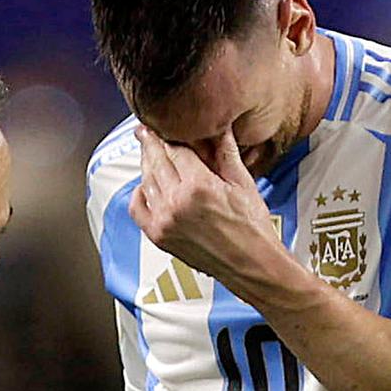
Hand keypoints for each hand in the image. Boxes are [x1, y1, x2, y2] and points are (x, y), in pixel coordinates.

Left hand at [128, 127, 283, 287]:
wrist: (252, 265)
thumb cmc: (252, 228)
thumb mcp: (243, 183)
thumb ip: (225, 152)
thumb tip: (219, 126)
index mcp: (198, 185)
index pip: (174, 148)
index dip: (167, 133)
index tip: (160, 125)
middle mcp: (176, 202)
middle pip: (155, 160)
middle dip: (149, 142)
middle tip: (144, 130)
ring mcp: (164, 220)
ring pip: (145, 180)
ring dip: (145, 164)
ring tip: (148, 154)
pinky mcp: (159, 236)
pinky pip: (137, 207)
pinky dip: (139, 192)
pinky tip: (146, 185)